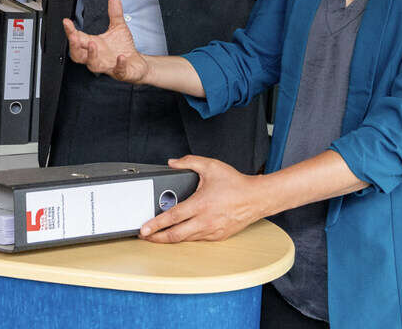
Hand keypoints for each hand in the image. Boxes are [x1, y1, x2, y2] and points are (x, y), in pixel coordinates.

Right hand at [63, 0, 148, 83]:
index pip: (77, 38)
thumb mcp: (118, 27)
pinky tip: (120, 57)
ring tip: (92, 44)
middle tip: (73, 36)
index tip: (67, 22)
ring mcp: (108, 65)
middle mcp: (97, 56)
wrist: (136, 64)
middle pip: (78, 55)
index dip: (70, 31)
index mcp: (94, 45)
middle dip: (74, 46)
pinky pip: (118, 71)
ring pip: (93, 65)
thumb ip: (115, 13)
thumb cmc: (123, 48)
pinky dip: (119, 64)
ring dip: (91, 55)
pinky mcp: (121, 72)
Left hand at [140, 156, 265, 242]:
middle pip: (175, 235)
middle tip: (145, 236)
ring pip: (186, 239)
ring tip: (158, 235)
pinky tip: (179, 233)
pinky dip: (186, 237)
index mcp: (200, 204)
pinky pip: (197, 239)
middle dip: (157, 237)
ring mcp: (212, 231)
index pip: (172, 217)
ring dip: (170, 239)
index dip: (155, 224)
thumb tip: (172, 163)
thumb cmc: (236, 184)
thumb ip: (189, 162)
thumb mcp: (211, 166)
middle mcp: (205, 220)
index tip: (144, 228)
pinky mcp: (218, 236)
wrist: (257, 198)